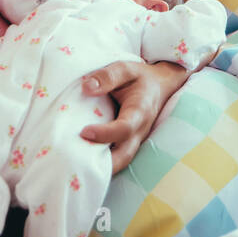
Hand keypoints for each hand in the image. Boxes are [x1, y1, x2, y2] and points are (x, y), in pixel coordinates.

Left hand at [79, 59, 185, 174]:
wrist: (160, 85)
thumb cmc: (140, 77)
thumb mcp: (126, 69)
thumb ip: (107, 76)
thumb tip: (86, 87)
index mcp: (140, 111)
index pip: (124, 129)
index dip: (105, 134)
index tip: (84, 132)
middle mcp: (139, 131)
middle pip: (124, 156)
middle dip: (103, 165)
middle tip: (78, 161)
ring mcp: (135, 140)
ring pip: (121, 161)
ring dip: (102, 167)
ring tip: (78, 165)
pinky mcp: (129, 143)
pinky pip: (118, 158)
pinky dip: (103, 163)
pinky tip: (83, 161)